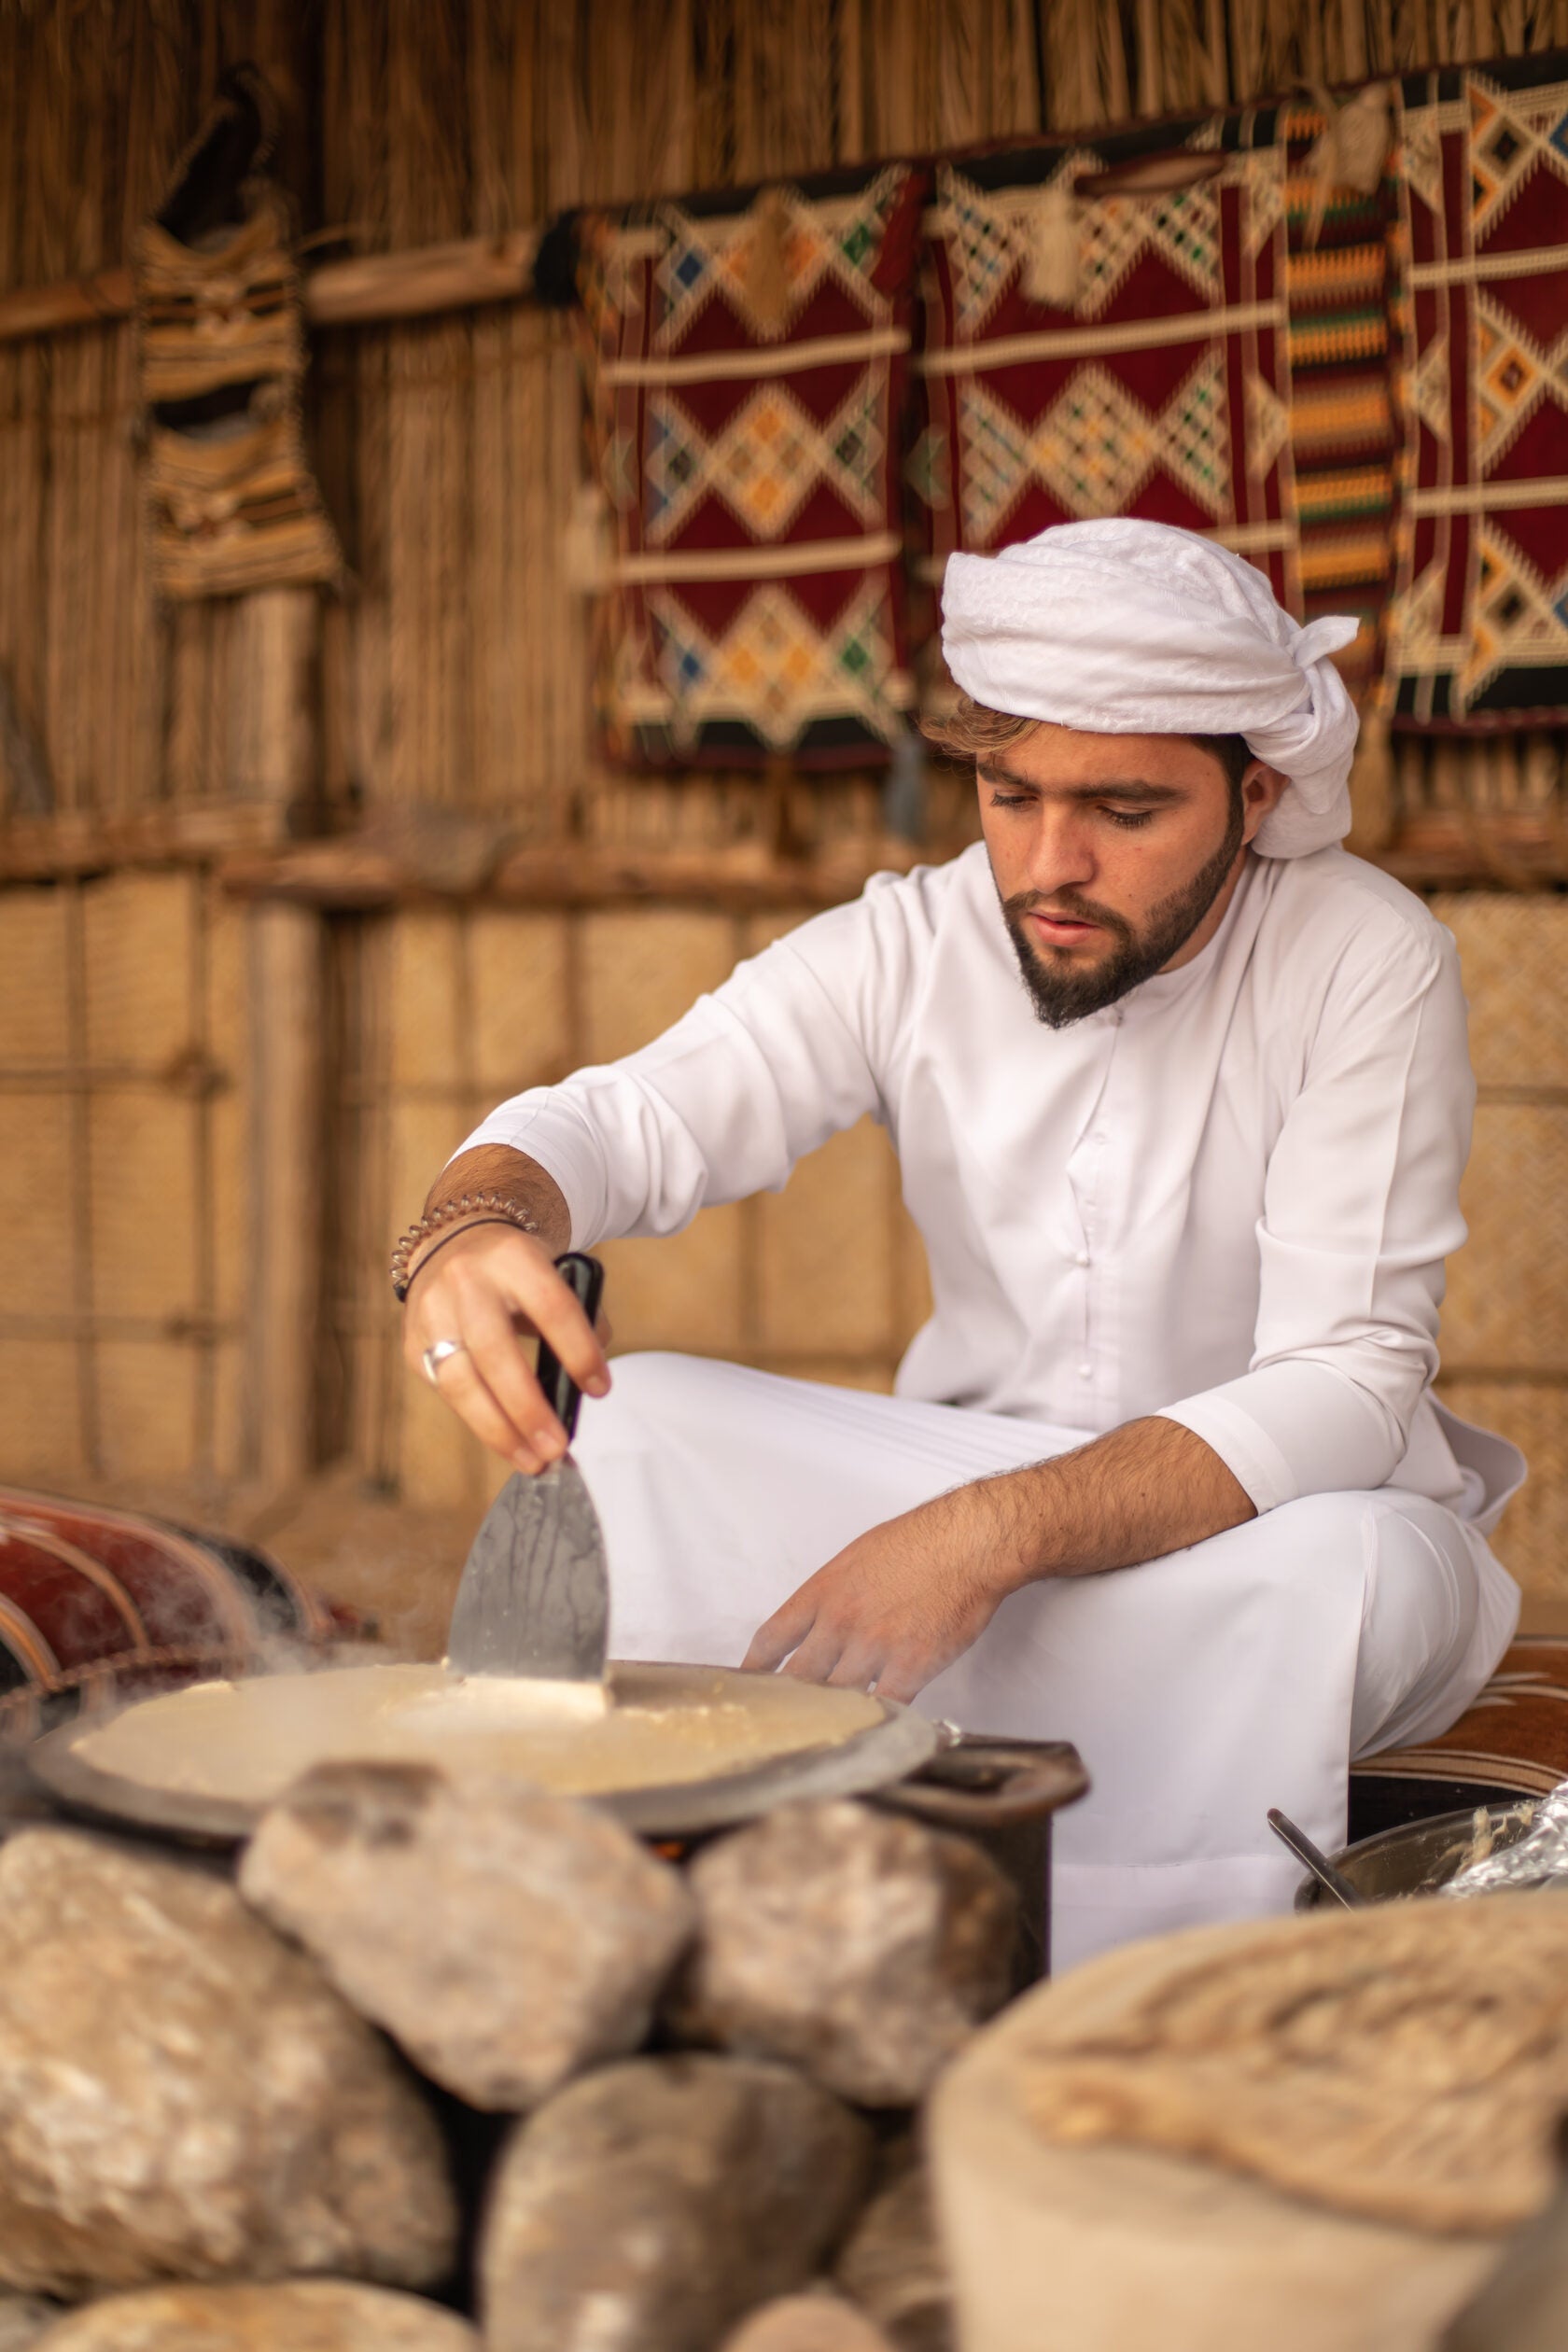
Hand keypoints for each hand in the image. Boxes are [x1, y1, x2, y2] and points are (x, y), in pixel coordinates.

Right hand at [401, 1225, 610, 1474]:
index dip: (577, 1351)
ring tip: (532, 1460)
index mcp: (512, 1257)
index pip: (550, 1307)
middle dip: (528, 1409)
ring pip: (461, 1383)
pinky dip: (480, 1422)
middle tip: (557, 1447)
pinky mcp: (412, 1344)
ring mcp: (431, 1314)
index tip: (599, 1389)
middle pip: (495, 1354)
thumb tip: (587, 1386)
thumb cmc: (516, 1272)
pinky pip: (447, 1393)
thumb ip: (580, 1320)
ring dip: (499, 1431)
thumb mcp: (553, 1273)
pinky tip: (507, 1441)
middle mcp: (465, 1283)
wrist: (452, 1243)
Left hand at [741, 1483, 1024, 1704]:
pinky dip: (877, 1720)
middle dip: (789, 1702)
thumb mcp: (858, 1558)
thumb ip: (833, 1594)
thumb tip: (823, 1621)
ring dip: (833, 1715)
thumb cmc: (919, 1542)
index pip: (771, 1639)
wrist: (967, 1544)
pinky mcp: (909, 1668)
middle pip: (798, 1679)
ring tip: (827, 1732)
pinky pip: (883, 1708)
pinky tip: (874, 1727)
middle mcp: (839, 1623)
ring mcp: (873, 1648)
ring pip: (837, 1698)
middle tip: (783, 1720)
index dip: (755, 1669)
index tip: (749, 1684)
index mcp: (822, 1592)